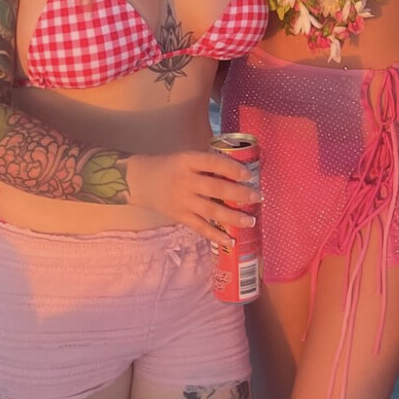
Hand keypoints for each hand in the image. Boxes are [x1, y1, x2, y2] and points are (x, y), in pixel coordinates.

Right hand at [128, 149, 260, 245]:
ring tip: (251, 221)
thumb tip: (239, 172)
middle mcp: (185, 181)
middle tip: (257, 197)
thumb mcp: (187, 158)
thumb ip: (208, 165)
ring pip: (211, 211)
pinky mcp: (180, 217)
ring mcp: (182, 201)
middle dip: (239, 194)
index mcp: (188, 161)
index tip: (249, 174)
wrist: (140, 181)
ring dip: (233, 217)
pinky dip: (216, 235)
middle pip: (216, 189)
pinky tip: (231, 241)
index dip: (232, 168)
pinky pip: (201, 227)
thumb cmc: (170, 166)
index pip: (213, 163)